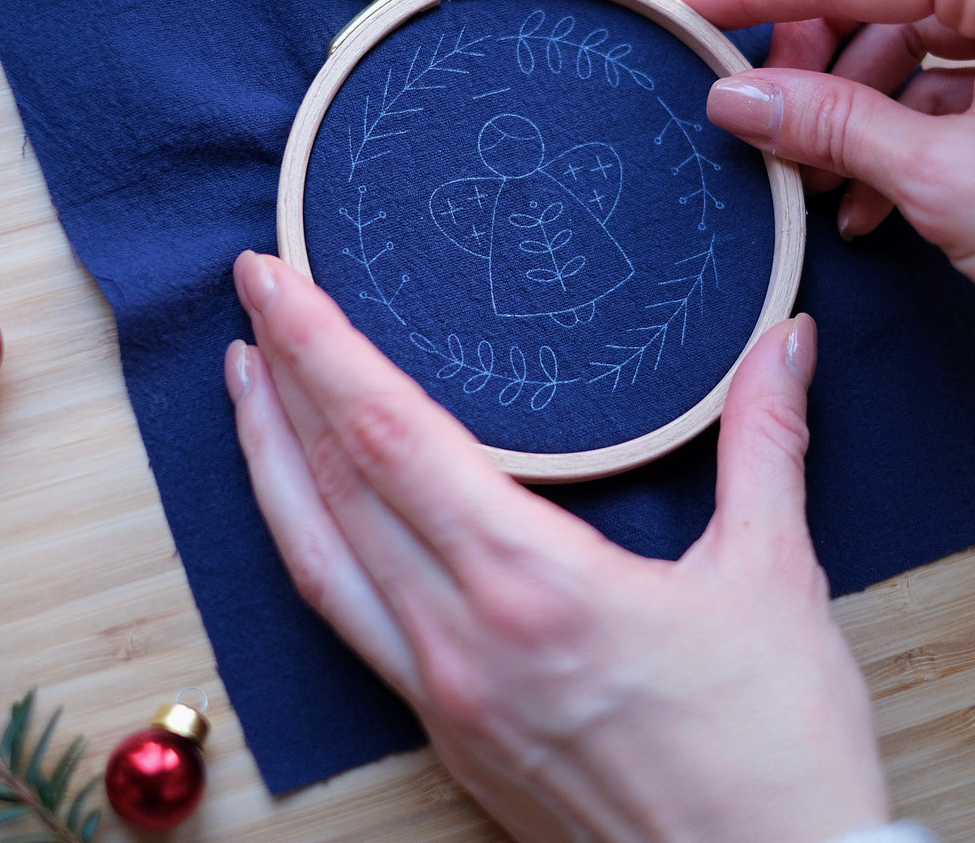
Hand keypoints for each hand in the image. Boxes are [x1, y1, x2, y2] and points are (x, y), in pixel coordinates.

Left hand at [226, 250, 888, 842]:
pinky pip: (346, 616)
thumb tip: (782, 347)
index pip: (389, 435)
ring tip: (246, 387)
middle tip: (255, 299)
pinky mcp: (445, 730)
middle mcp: (462, 638)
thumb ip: (763, 445)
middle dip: (281, 376)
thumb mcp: (773, 580)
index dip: (319, 346)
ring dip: (269, 460)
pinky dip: (308, 540)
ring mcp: (440, 691)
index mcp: (534, 586)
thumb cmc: (773, 749)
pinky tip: (310, 505)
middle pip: (334, 482)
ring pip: (315, 555)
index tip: (272, 280)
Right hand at [671, 0, 974, 281]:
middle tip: (769, 105)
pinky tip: (867, 201)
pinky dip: (894, 132)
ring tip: (818, 184)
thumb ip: (833, 126)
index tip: (688, 7)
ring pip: (913, 30)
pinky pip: (947, 78)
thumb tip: (735, 98)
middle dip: (818, 41)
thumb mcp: (947, 178)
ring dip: (850, 105)